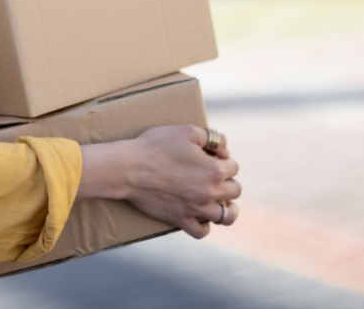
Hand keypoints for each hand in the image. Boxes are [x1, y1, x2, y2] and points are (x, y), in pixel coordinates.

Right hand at [77, 125, 240, 238]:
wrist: (128, 167)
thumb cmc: (155, 145)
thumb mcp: (187, 131)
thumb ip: (212, 137)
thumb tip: (224, 150)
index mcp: (214, 170)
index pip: (233, 166)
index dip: (224, 159)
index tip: (213, 155)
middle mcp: (209, 192)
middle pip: (235, 190)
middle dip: (228, 180)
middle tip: (214, 175)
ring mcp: (195, 209)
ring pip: (226, 217)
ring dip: (227, 208)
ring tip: (220, 201)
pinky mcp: (179, 219)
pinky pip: (201, 232)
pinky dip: (204, 225)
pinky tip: (201, 216)